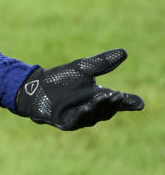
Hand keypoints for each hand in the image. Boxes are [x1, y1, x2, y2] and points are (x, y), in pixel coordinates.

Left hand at [15, 48, 143, 129]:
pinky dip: (82, 115)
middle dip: (113, 103)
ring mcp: (80, 118)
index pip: (119, 103)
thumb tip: (124, 52)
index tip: (139, 102)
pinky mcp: (66, 122)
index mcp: (100, 98)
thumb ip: (102, 62)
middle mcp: (93, 110)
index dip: (129, 103)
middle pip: (108, 110)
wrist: (36, 86)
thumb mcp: (84, 68)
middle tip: (118, 94)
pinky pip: (76, 121)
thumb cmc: (62, 78)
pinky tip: (86, 107)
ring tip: (103, 97)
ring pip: (94, 116)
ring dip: (99, 107)